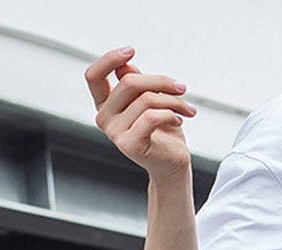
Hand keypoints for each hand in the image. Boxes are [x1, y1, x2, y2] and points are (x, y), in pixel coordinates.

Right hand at [85, 47, 197, 183]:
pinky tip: (180, 120)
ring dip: (174, 100)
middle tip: (182, 88)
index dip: (109, 59)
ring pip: (146, 99)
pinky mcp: (130, 145)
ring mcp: (114, 133)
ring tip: (187, 109)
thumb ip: (137, 85)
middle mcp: (105, 119)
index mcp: (106, 105)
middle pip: (129, 83)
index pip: (94, 76)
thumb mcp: (151, 101)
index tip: (131, 50)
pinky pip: (152, 117)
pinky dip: (171, 114)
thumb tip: (125, 66)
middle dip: (161, 81)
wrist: (173, 166)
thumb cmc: (163, 132)